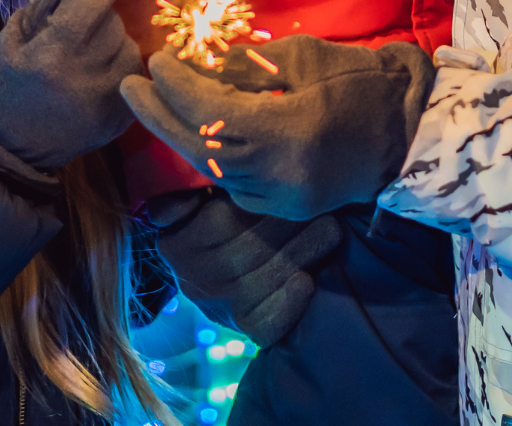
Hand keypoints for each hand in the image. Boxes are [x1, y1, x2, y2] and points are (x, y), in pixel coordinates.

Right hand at [0, 0, 141, 175]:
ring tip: (87, 51)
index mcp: (53, 54)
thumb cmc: (2, 77)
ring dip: (113, 42)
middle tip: (80, 24)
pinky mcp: (118, 124)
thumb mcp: (19, 28)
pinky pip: (134, 78)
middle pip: (114, 23)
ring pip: (128, 48)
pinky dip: (119, 67)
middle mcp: (85, 80)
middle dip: (100, 15)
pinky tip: (97, 72)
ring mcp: (105, 106)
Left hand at [122, 35, 434, 219]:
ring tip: (152, 101)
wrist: (408, 131)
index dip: (179, 87)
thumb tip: (202, 66)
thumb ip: (249, 66)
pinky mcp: (282, 207)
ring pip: (212, 167)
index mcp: (286, 133)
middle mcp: (278, 175)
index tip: (157, 59)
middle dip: (159, 116)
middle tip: (128, 86)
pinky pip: (232, 179)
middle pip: (200, 148)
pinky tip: (194, 126)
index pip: (212, 113)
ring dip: (180, 133)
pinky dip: (210, 151)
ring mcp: (279, 198)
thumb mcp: (304, 56)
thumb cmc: (361, 81)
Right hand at [147, 190, 341, 348]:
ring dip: (304, 253)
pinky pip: (268, 322)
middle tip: (324, 204)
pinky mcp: (245, 330)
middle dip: (292, 224)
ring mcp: (221, 309)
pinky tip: (307, 282)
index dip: (259, 203)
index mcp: (178, 244)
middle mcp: (196, 280)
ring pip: (266, 280)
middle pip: (251, 250)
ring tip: (333, 229)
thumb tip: (192, 188)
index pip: (222, 221)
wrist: (207, 277)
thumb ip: (181, 195)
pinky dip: (289, 304)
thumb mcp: (184, 205)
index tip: (288, 181)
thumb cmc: (204, 222)